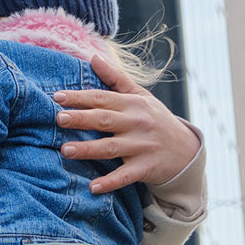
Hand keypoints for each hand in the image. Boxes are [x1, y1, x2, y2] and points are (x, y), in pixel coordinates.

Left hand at [54, 54, 200, 193]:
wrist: (187, 151)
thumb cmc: (155, 120)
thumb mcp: (140, 96)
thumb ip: (115, 79)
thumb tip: (93, 57)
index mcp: (133, 104)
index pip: (103, 98)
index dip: (80, 97)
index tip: (57, 97)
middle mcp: (137, 123)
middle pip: (104, 120)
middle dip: (81, 119)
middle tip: (58, 119)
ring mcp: (142, 146)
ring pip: (111, 148)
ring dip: (88, 149)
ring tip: (65, 151)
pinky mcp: (146, 168)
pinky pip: (125, 176)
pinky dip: (109, 182)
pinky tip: (93, 187)